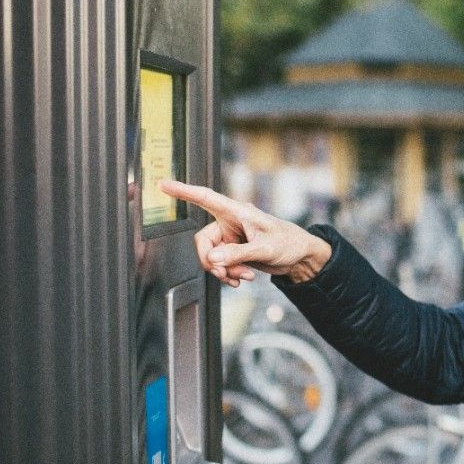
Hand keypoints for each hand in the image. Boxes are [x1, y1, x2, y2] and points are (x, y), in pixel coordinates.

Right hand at [158, 180, 331, 286]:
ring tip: (243, 277)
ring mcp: (231, 238)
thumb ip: (237, 254)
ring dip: (223, 270)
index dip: (183, 191)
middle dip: (211, 261)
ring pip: (211, 256)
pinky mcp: (234, 251)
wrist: (300, 257)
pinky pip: (220, 264)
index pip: (205, 198)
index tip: (163, 185)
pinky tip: (242, 278)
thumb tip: (212, 259)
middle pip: (203, 241)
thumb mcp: (265, 249)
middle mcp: (230, 222)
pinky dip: (228, 274)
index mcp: (237, 212)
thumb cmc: (289, 243)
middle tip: (225, 274)